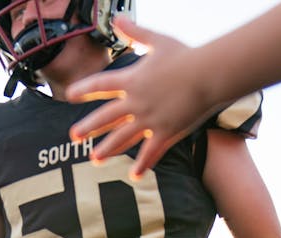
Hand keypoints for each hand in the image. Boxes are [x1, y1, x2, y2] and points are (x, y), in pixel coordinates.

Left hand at [64, 17, 210, 174]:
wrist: (209, 74)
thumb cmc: (186, 56)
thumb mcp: (158, 40)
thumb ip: (136, 33)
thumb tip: (119, 18)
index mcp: (132, 79)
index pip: (101, 85)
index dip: (84, 89)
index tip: (71, 95)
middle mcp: (136, 102)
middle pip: (106, 116)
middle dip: (88, 127)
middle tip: (73, 136)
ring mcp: (150, 120)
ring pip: (123, 138)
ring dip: (107, 149)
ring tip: (94, 159)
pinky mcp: (166, 133)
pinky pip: (151, 152)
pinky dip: (143, 165)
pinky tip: (134, 176)